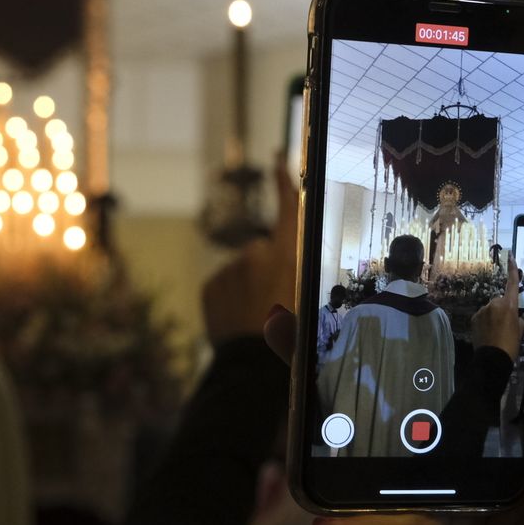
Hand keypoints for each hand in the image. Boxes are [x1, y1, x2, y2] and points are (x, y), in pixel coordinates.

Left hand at [202, 154, 298, 343]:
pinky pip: (225, 288)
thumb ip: (298, 275)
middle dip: (268, 272)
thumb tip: (285, 273)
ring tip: (259, 319)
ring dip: (250, 289)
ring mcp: (232, 269)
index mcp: (290, 255)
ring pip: (243, 273)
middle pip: (264, 254)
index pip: (288, 207)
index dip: (283, 180)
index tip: (275, 157)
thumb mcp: (311, 302)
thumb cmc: (292, 338)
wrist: (254, 368)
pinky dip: (232, 300)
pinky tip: (241, 322)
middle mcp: (259, 253)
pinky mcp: (211, 286)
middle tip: (276, 306)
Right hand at [264, 99, 523, 524]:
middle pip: (460, 300)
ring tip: (288, 321)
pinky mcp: (438, 504)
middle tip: (369, 189)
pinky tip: (328, 520)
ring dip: (340, 352)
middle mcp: (522, 389)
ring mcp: (471, 442)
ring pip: (395, 378)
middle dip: (416, 244)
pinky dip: (358, 514)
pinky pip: (385, 499)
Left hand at [470, 261, 523, 358]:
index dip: (512, 270)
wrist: (492, 358)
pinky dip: (486, 321)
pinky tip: (488, 333)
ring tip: (497, 332)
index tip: (510, 257)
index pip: (512, 284)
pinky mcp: (474, 317)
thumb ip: (522, 319)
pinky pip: (482, 315)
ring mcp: (482, 310)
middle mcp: (494, 303)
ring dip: (494, 316)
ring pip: (491, 308)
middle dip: (503, 309)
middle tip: (507, 325)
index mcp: (509, 305)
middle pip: (501, 301)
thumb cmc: (511, 344)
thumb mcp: (520, 331)